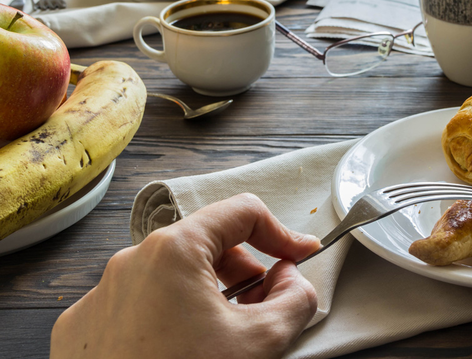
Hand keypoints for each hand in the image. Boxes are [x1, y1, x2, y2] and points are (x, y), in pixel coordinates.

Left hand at [50, 193, 319, 358]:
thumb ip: (295, 297)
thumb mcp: (262, 340)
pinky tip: (182, 351)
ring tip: (223, 336)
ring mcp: (102, 295)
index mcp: (174, 250)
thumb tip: (291, 281)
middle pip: (206, 245)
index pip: (242, 213)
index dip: (282, 234)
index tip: (299, 257)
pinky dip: (168, 319)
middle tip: (265, 306)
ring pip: (171, 276)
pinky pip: (138, 306)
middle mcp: (131, 262)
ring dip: (208, 296)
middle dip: (244, 272)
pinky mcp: (84, 327)